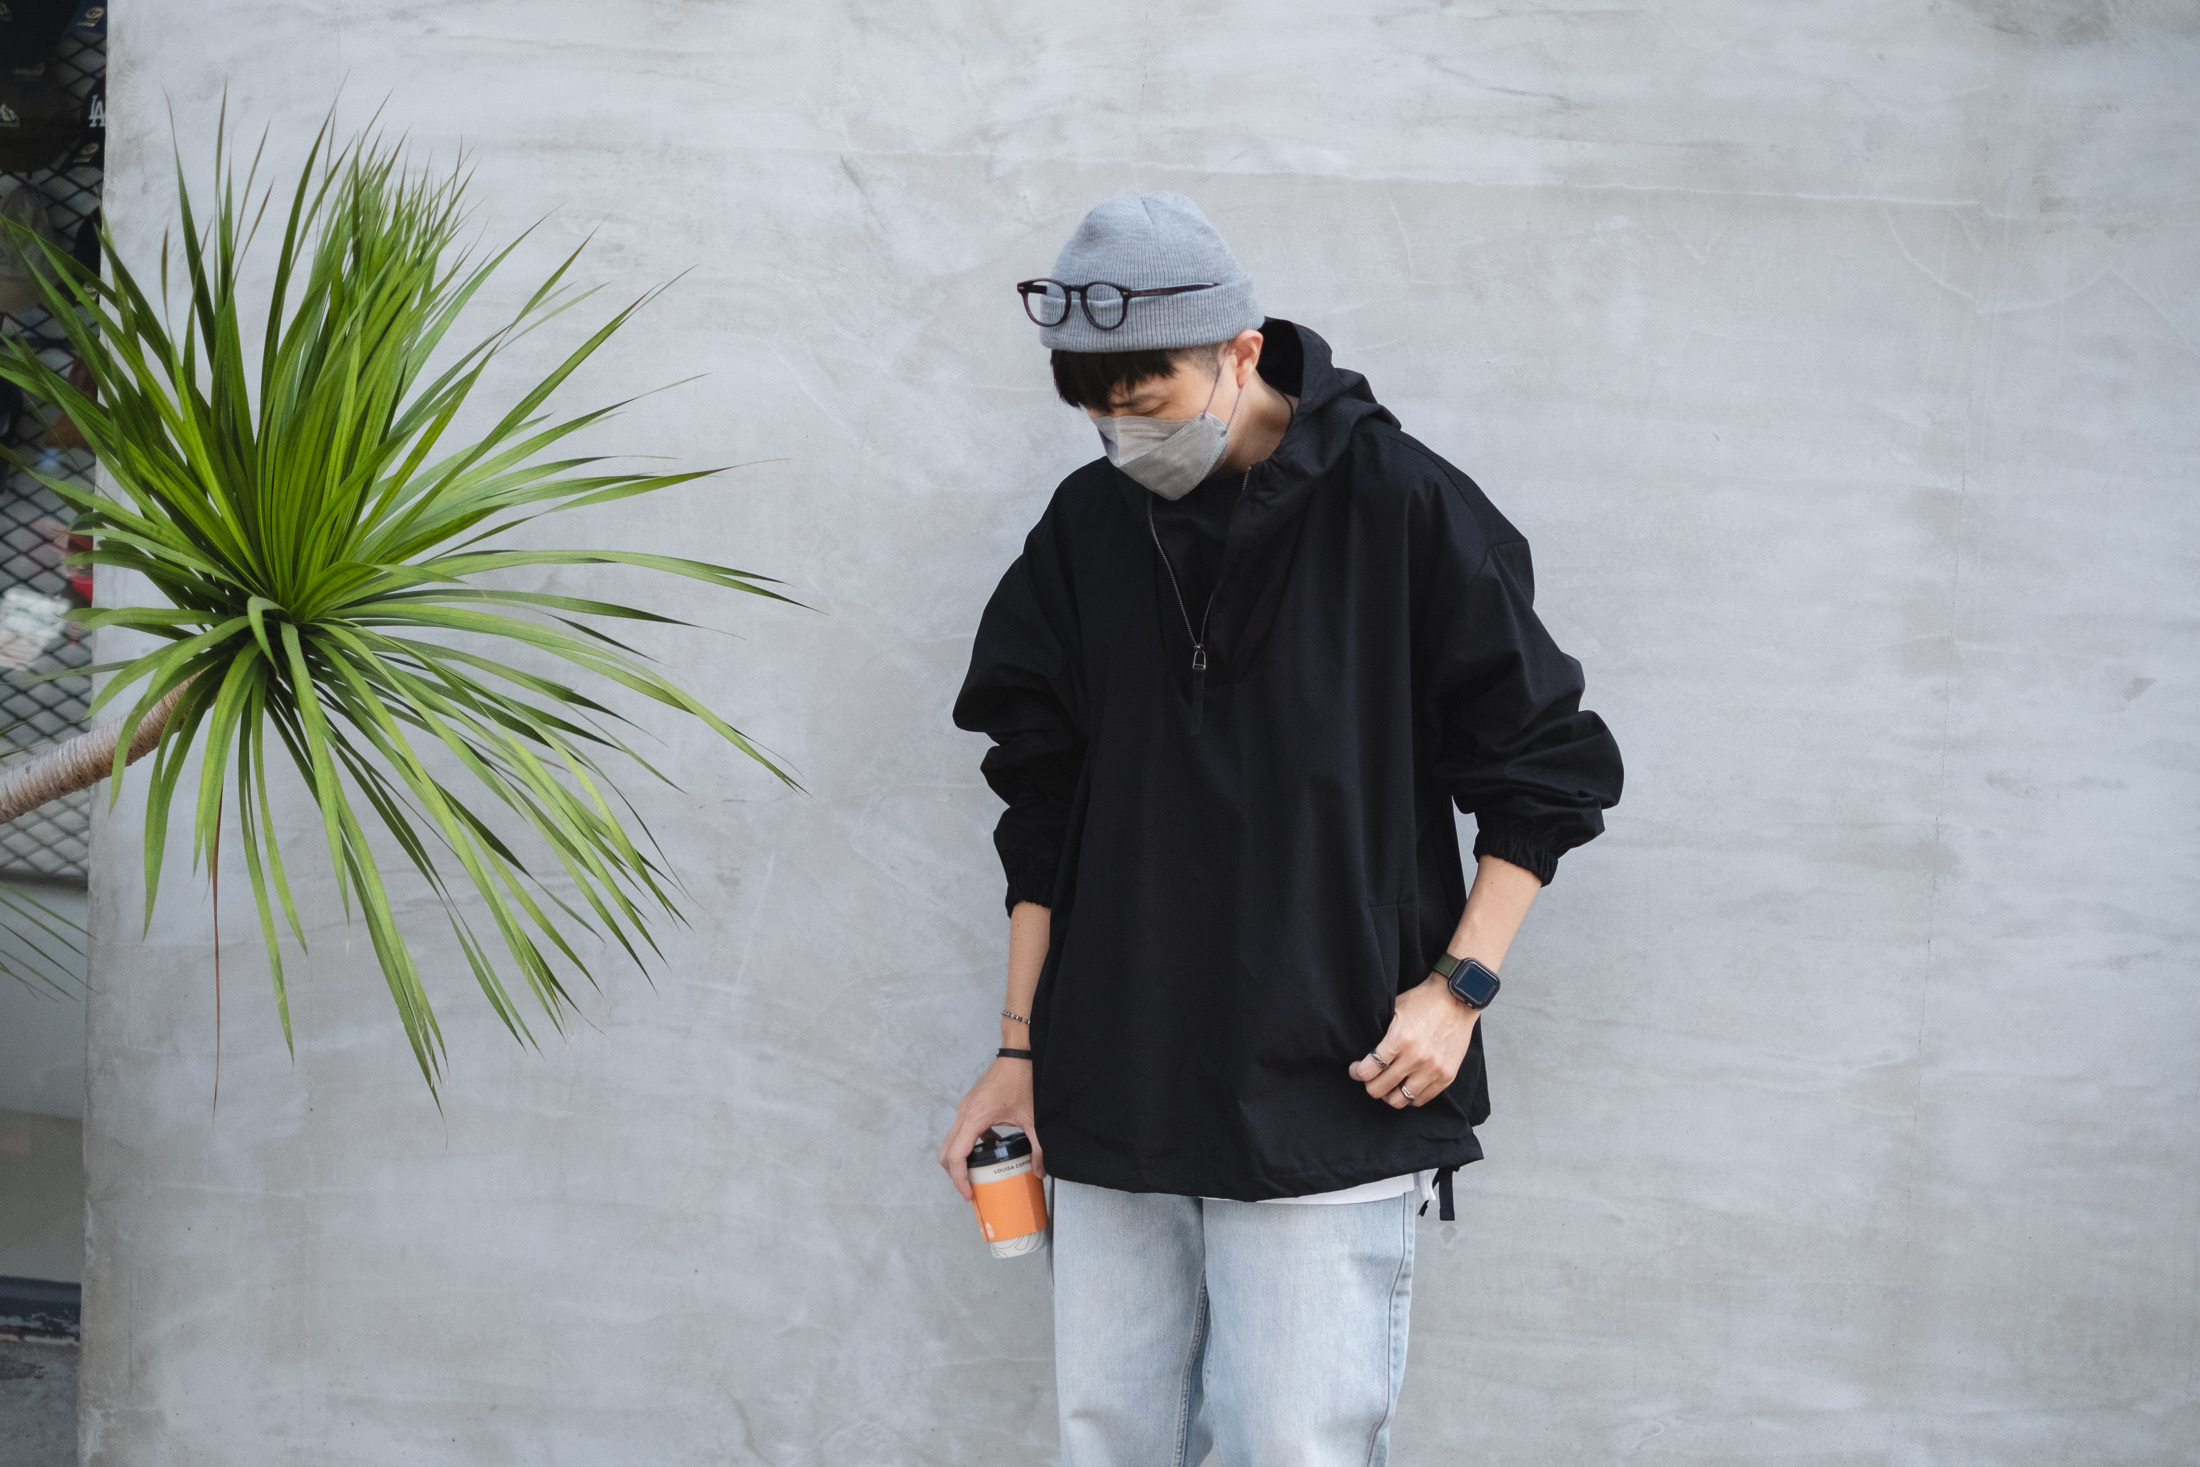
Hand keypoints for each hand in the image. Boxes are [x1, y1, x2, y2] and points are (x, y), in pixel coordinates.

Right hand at [937, 1056, 1042, 1199]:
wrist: (1019, 1052)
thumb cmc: (1022, 1078)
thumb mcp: (1033, 1117)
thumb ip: (1039, 1147)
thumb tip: (1040, 1171)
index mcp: (975, 1117)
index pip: (956, 1157)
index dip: (959, 1180)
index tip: (969, 1195)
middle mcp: (964, 1112)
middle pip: (946, 1152)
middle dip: (955, 1174)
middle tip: (971, 1189)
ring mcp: (966, 1107)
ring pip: (951, 1141)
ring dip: (960, 1159)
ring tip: (979, 1173)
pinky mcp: (971, 1104)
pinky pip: (962, 1130)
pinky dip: (969, 1144)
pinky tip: (991, 1148)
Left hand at [1348, 972, 1481, 1108]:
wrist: (1457, 999)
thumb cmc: (1424, 1002)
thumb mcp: (1394, 1010)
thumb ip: (1381, 1034)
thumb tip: (1365, 1054)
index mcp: (1399, 1040)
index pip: (1368, 1070)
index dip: (1356, 1072)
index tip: (1356, 1070)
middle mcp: (1416, 1058)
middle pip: (1380, 1089)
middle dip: (1369, 1085)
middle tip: (1369, 1078)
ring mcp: (1433, 1070)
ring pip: (1400, 1100)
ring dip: (1389, 1094)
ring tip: (1388, 1085)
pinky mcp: (1447, 1076)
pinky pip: (1422, 1099)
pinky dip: (1410, 1096)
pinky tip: (1405, 1085)